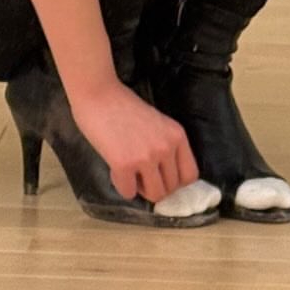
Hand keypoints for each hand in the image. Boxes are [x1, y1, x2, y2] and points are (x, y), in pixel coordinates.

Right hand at [70, 79, 198, 202]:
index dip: (175, 182)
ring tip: (130, 171)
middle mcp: (167, 146)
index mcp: (177, 135)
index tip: (161, 177)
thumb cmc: (125, 107)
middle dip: (155, 185)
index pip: (190, 175)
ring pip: (155, 195)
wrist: (99, 95)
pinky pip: (128, 193)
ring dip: (141, 189)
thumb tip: (168, 177)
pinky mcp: (124, 165)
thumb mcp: (158, 124)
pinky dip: (121, 186)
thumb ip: (166, 145)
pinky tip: (115, 168)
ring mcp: (147, 156)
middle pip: (171, 188)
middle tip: (139, 172)